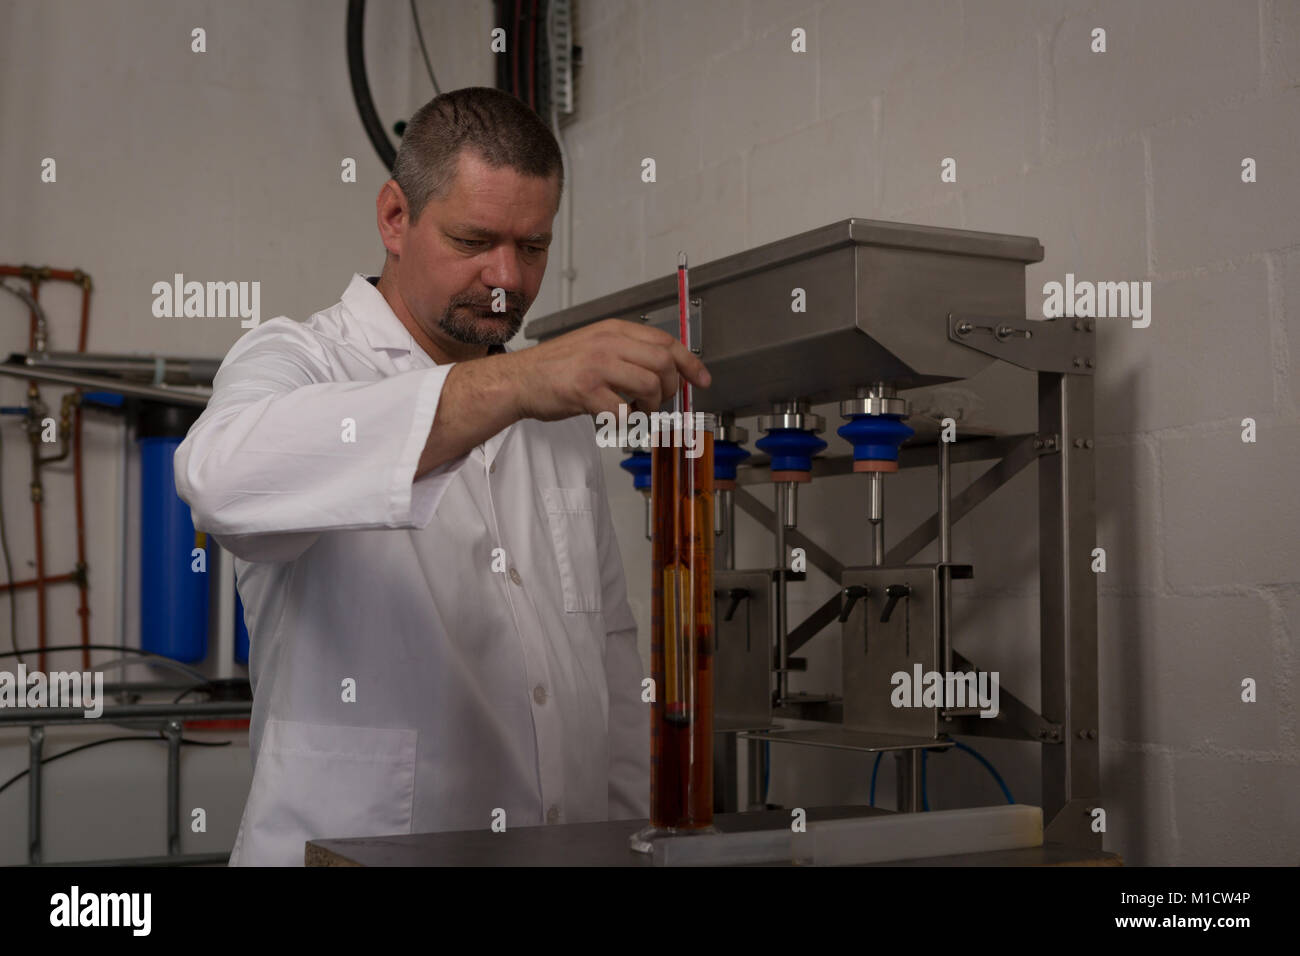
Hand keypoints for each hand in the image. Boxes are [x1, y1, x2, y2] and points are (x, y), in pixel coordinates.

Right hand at [507, 318, 711, 421]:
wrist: (519, 380)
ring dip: (651, 407)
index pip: (667, 342)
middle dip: (671, 388)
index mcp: (614, 330)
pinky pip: (623, 411)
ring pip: (650, 387)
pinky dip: (626, 421)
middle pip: (664, 364)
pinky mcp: (585, 390)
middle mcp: (608, 342)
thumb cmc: (557, 368)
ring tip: (636, 410)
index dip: (690, 363)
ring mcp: (597, 365)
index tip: (701, 379)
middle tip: (658, 401)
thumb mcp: (596, 345)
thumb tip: (665, 370)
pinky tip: (616, 417)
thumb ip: (627, 353)